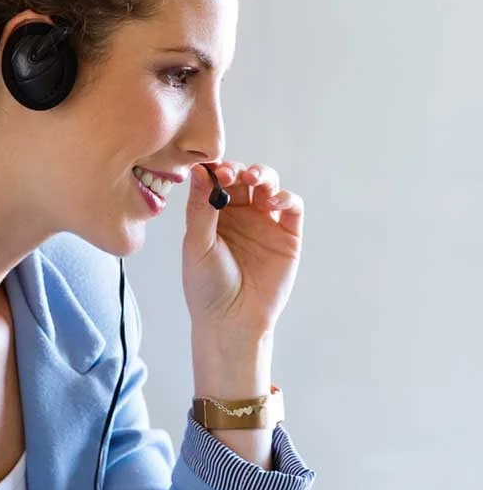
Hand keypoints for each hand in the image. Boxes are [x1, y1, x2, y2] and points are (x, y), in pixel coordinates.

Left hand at [182, 161, 303, 338]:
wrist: (232, 321)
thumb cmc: (207, 287)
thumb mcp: (196, 244)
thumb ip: (200, 207)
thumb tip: (199, 169)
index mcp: (214, 215)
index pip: (218, 180)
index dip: (217, 169)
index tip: (212, 169)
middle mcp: (240, 215)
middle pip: (244, 177)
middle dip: (239, 170)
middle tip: (231, 174)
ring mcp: (265, 224)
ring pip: (269, 185)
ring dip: (263, 175)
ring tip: (253, 180)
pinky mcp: (288, 236)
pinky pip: (292, 207)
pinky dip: (286, 197)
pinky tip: (272, 202)